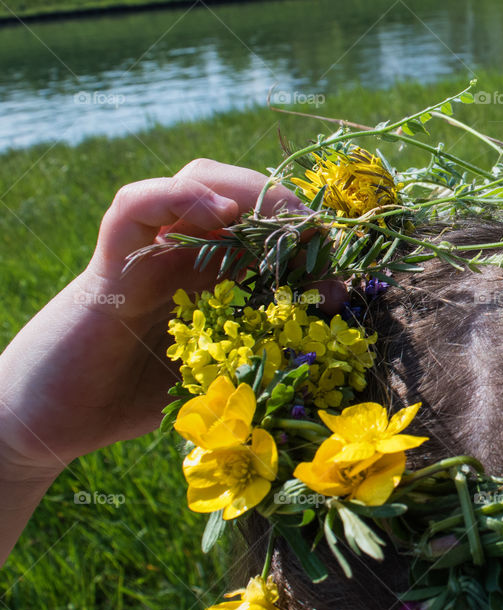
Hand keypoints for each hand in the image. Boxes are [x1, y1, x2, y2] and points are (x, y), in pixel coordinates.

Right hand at [0, 158, 344, 478]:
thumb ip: (260, 352)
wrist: (51, 425)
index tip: (341, 280)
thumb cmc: (133, 404)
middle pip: (243, 197)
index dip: (309, 244)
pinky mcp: (109, 261)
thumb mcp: (216, 375)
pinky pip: (137, 205)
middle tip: (324, 249)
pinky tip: (222, 213)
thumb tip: (324, 345)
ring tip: (288, 225)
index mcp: (213, 277)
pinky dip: (180, 197)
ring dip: (252, 194)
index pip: (267, 232)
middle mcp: (183, 254)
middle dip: (291, 215)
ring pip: (199, 183)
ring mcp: (146, 251)